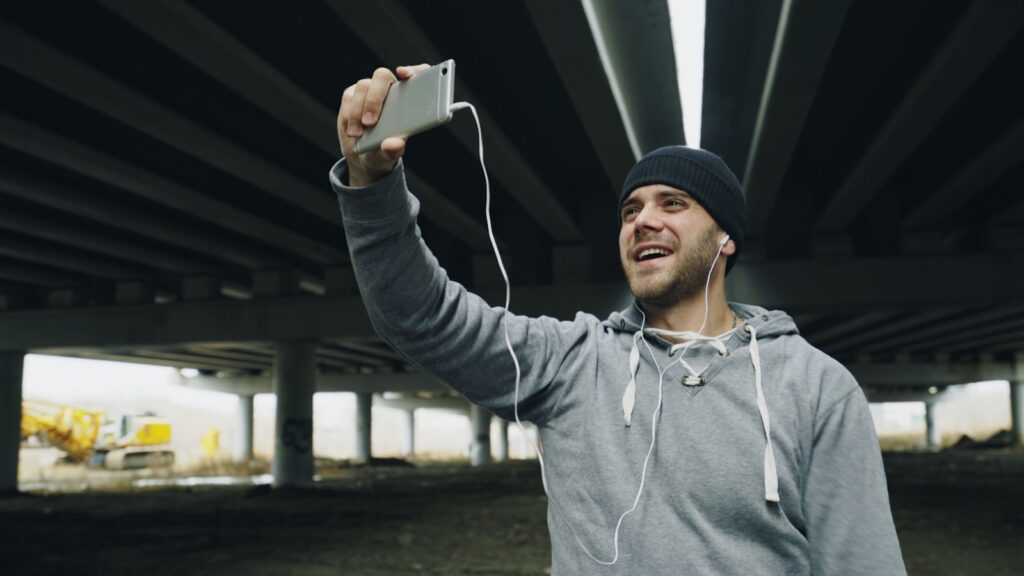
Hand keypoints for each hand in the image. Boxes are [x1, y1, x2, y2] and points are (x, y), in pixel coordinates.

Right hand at [338, 64, 429, 186]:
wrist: (364, 157)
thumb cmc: (384, 151)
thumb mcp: (390, 154)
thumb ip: (393, 150)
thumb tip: (394, 144)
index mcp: (409, 99)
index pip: (417, 74)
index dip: (414, 70)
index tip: (405, 75)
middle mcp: (389, 90)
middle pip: (383, 77)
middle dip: (376, 97)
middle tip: (370, 122)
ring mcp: (370, 90)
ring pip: (364, 86)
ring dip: (359, 110)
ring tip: (358, 134)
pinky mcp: (353, 95)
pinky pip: (349, 97)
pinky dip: (350, 114)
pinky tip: (352, 130)